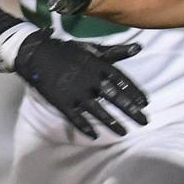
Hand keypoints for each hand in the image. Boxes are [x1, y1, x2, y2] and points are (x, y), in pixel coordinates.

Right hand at [14, 29, 146, 138]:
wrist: (38, 54)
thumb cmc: (69, 52)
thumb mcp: (93, 49)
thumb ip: (116, 52)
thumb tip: (139, 47)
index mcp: (98, 65)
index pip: (122, 80)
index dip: (134, 92)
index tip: (145, 104)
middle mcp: (89, 79)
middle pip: (114, 97)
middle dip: (131, 110)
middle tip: (144, 122)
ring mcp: (75, 92)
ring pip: (97, 111)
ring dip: (111, 123)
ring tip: (124, 133)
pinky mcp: (62, 101)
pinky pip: (75, 117)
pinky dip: (84, 127)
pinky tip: (94, 137)